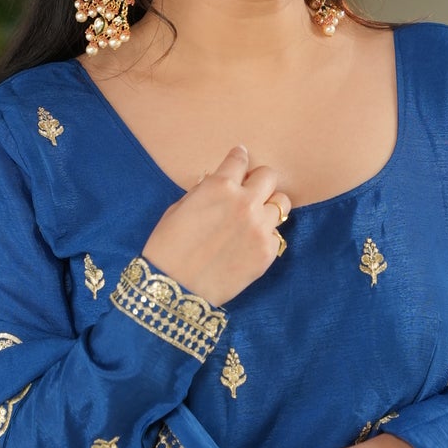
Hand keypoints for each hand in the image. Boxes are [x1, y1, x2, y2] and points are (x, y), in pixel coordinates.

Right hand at [141, 144, 291, 307]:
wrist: (175, 289)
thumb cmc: (167, 248)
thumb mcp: (179, 208)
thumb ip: (205, 192)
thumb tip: (217, 183)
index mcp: (219, 186)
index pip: (240, 159)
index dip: (238, 158)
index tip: (239, 159)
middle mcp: (245, 202)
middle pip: (269, 175)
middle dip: (258, 180)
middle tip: (248, 191)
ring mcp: (259, 227)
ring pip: (280, 204)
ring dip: (267, 207)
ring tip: (253, 219)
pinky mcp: (267, 252)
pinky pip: (276, 234)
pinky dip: (265, 235)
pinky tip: (249, 243)